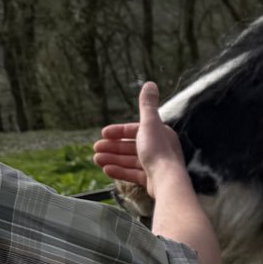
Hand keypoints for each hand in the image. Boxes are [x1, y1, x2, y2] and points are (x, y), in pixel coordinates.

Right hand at [93, 82, 186, 196]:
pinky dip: (119, 171)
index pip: (136, 130)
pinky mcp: (152, 180)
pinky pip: (133, 174)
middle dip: (112, 146)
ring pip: (130, 160)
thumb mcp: (149, 123)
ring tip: (96, 159)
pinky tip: (106, 169)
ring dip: (112, 158)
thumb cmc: (157, 150)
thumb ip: (147, 105)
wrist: (166, 180)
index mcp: (160, 134)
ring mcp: (155, 166)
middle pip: (131, 146)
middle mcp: (159, 149)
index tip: (103, 134)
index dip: (119, 131)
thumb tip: (150, 83)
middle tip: (96, 149)